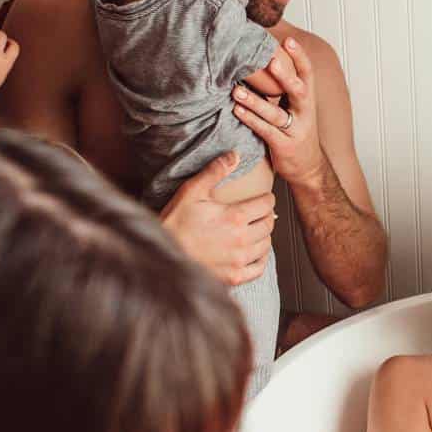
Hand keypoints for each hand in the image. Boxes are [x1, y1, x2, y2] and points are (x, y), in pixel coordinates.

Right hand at [159, 151, 275, 285]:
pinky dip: (261, 259)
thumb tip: (235, 155)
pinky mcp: (234, 276)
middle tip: (260, 213)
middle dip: (266, 215)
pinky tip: (254, 252)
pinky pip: (259, 268)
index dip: (267, 199)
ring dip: (264, 236)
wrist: (162, 253)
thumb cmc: (175, 222)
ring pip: (266, 245)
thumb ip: (214, 172)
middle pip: (268, 224)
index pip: (266, 205)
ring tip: (256, 230)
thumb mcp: (192, 191)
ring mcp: (239, 260)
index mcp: (235, 217)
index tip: (264, 198)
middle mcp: (241, 240)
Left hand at [232, 38, 327, 188]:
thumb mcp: (296, 107)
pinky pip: (266, 131)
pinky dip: (251, 120)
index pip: (307, 74)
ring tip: (237, 90)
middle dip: (285, 76)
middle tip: (270, 60)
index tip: (288, 40)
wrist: (308, 168)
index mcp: (308, 100)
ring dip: (256, 102)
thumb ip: (285, 88)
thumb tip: (264, 60)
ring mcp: (296, 130)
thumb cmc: (296, 131)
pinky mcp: (284, 146)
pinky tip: (237, 111)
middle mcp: (305, 113)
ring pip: (276, 114)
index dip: (300, 56)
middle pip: (299, 91)